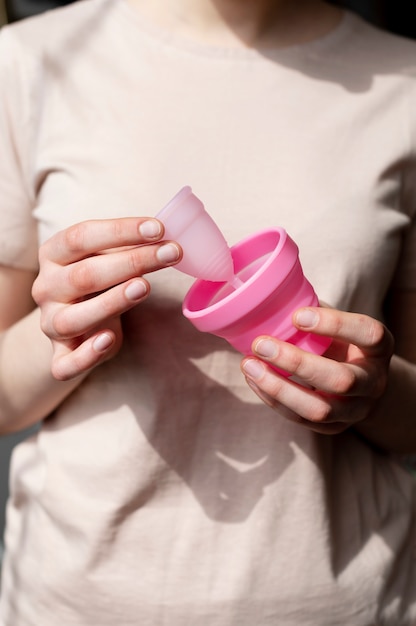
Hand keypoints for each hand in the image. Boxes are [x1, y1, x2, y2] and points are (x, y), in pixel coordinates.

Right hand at [32, 217, 180, 380]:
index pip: (81, 236)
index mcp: (53, 255)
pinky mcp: (60, 356)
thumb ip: (124, 248)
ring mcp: (50, 324)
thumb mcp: (103, 258)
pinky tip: (109, 339)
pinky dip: (87, 355)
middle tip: (171, 252)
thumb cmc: (95, 283)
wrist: (73, 325)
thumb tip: (166, 237)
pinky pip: (66, 364)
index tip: (158, 228)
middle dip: (132, 261)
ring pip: (73, 319)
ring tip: (144, 287)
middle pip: (84, 274)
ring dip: (111, 302)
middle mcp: (46, 288)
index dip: (120, 231)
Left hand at [241, 307, 393, 434]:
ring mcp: (355, 410)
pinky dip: (272, 398)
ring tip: (249, 365)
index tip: (297, 316)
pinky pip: (300, 419)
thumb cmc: (340, 342)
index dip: (334, 324)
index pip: (369, 334)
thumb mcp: (338, 324)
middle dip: (296, 363)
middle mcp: (373, 382)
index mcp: (379, 348)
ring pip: (319, 409)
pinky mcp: (333, 428)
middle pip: (342, 380)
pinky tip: (253, 378)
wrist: (361, 383)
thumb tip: (266, 295)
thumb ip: (314, 312)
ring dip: (278, 387)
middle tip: (261, 344)